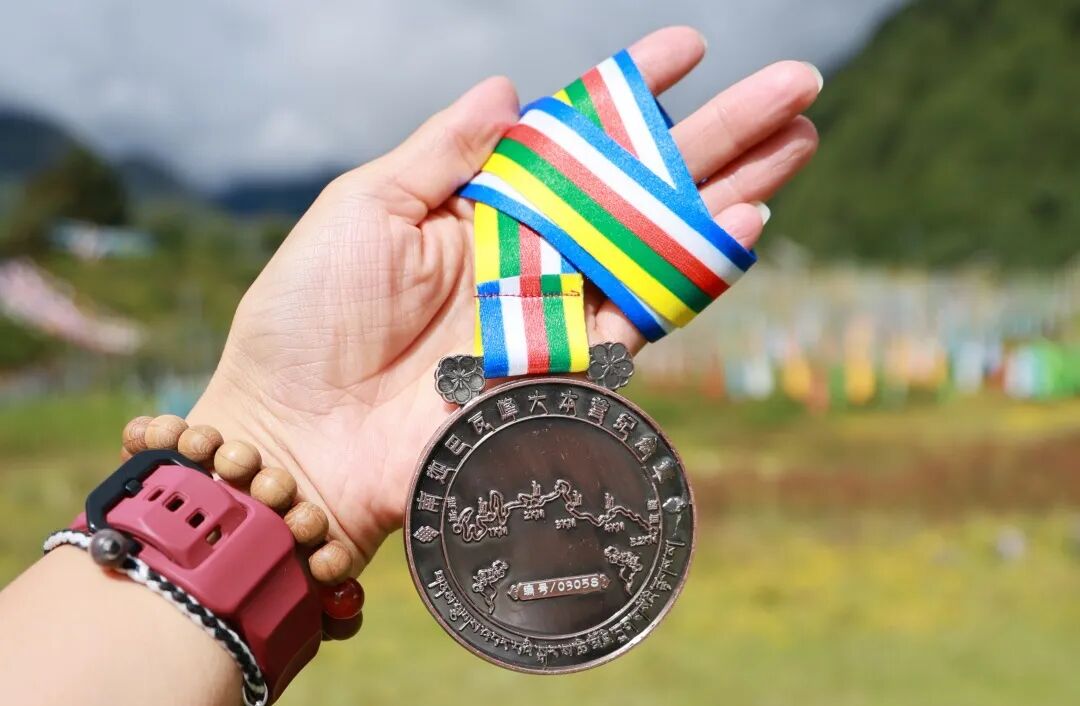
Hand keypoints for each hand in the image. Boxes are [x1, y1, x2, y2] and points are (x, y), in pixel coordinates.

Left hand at [188, 26, 821, 571]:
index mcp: (481, 203)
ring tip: (798, 140)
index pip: (573, 134)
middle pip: (641, 184)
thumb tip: (506, 87)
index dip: (632, 91)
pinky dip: (699, 271)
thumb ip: (443, 150)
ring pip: (663, 241)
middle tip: (794, 88)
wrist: (299, 437)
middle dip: (718, 135)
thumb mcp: (366, 206)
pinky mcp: (567, 368)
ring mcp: (555, 309)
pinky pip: (647, 314)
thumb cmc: (309, 316)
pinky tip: (750, 221)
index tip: (690, 49)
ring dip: (734, 192)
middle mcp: (530, 250)